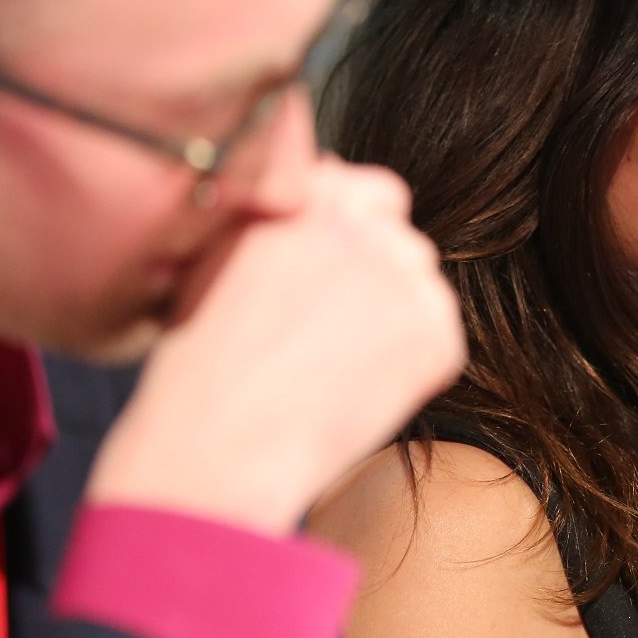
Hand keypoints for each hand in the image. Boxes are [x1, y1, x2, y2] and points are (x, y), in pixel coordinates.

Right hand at [87, 156, 464, 534]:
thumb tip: (311, 199)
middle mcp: (362, 223)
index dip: (348, 231)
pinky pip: (438, 339)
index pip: (364, 188)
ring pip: (421, 284)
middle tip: (335, 324)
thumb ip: (272, 221)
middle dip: (376, 268)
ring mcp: (407, 277)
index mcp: (306, 195)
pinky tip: (356, 393)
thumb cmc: (199, 370)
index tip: (327, 271)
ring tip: (333, 365)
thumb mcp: (215, 263)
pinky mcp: (438, 334)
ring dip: (395, 313)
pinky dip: (411, 364)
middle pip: (398, 232)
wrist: (219, 449)